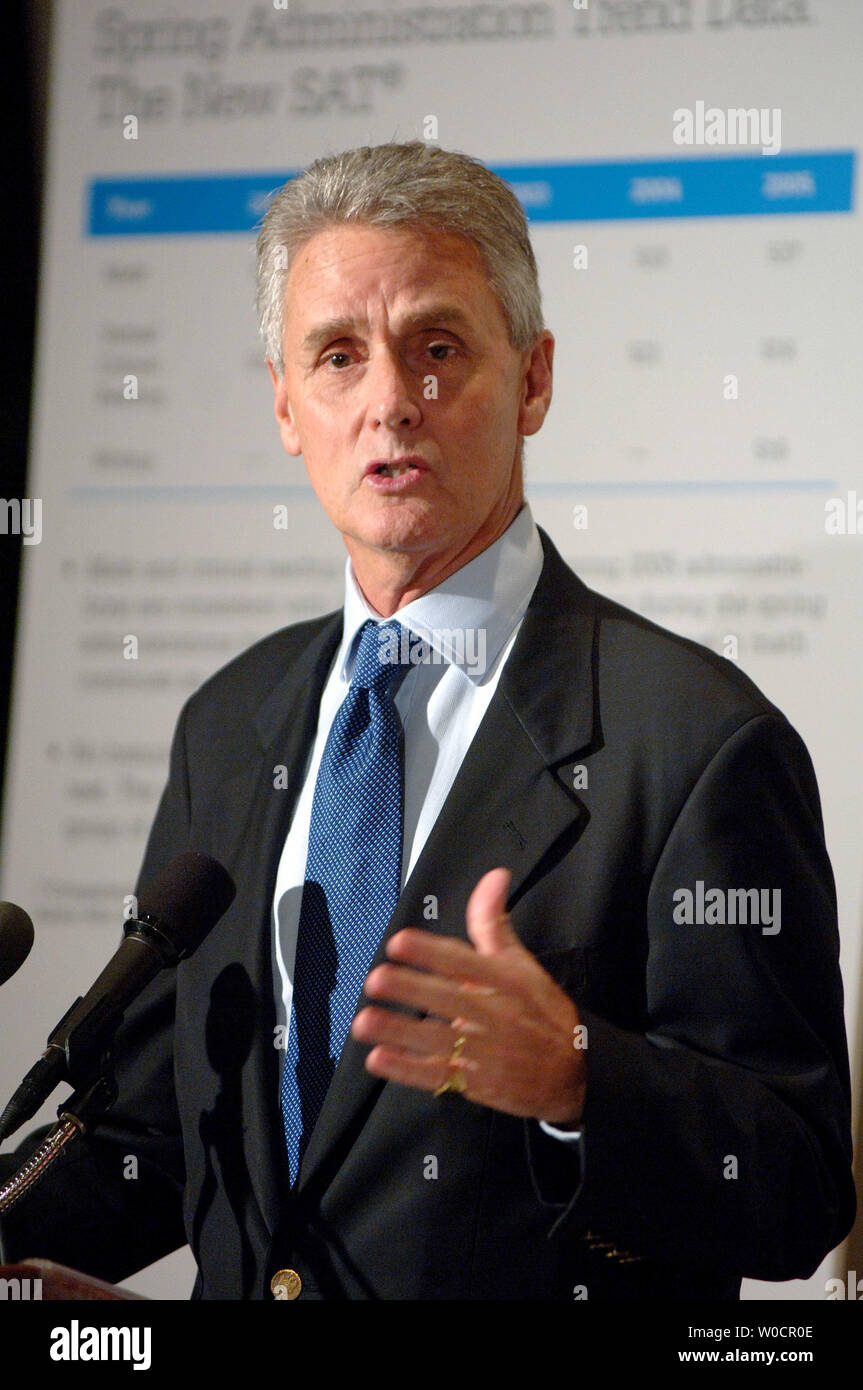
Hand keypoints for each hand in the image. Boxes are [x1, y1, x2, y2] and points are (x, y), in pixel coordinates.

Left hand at [351, 867, 586, 1124]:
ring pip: (439, 1041)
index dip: (432, 952)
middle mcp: (497, 1016)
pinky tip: (380, 1059)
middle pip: (450, 1000)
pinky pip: (440, 1078)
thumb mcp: (523, 964)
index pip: (467, 963)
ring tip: (364, 1022)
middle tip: (376, 979)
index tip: (400, 942)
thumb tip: (493, 876)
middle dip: (412, 991)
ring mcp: (487, 1054)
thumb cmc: (542, 1013)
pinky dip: (409, 1070)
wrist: (575, 1074)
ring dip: (400, 1032)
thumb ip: (495, 923)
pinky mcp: (478, 1085)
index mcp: (507, 982)